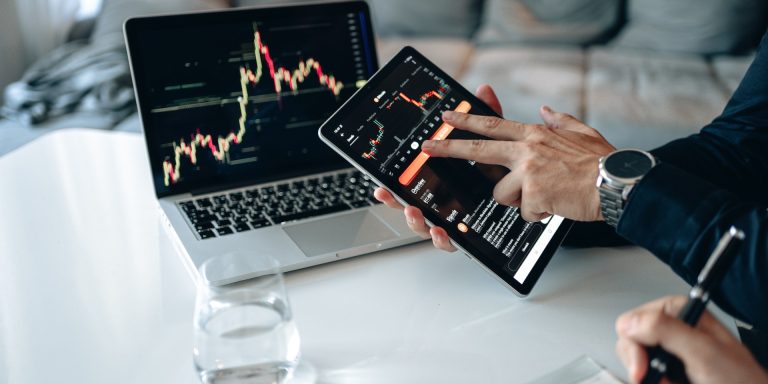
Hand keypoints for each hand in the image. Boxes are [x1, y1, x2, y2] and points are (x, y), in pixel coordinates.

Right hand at [373, 84, 504, 251]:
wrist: (546, 194)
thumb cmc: (518, 170)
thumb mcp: (503, 140)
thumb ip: (490, 117)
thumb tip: (483, 90)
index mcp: (446, 181)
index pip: (416, 181)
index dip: (396, 183)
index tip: (381, 181)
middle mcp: (446, 203)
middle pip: (413, 204)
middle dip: (396, 201)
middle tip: (386, 193)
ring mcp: (456, 220)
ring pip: (427, 227)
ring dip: (415, 222)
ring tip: (413, 212)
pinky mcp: (471, 237)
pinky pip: (453, 243)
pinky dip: (442, 239)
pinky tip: (441, 231)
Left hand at [422, 105, 614, 221]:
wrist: (616, 183)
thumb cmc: (601, 161)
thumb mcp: (581, 132)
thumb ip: (559, 120)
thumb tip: (545, 110)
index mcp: (534, 134)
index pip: (493, 125)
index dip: (467, 120)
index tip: (447, 117)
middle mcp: (526, 150)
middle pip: (478, 150)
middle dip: (449, 148)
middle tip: (428, 147)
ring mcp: (528, 172)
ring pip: (502, 193)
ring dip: (521, 200)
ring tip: (546, 194)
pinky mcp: (534, 194)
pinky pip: (525, 212)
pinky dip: (539, 213)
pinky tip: (556, 204)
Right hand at [615, 295, 767, 383]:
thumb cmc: (741, 382)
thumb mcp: (703, 351)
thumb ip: (666, 330)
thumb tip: (629, 322)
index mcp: (679, 312)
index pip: (631, 321)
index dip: (634, 345)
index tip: (645, 366)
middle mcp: (671, 329)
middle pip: (629, 344)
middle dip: (641, 366)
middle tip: (659, 379)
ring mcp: (669, 351)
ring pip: (635, 365)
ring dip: (651, 379)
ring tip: (672, 383)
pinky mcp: (669, 371)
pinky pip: (647, 378)